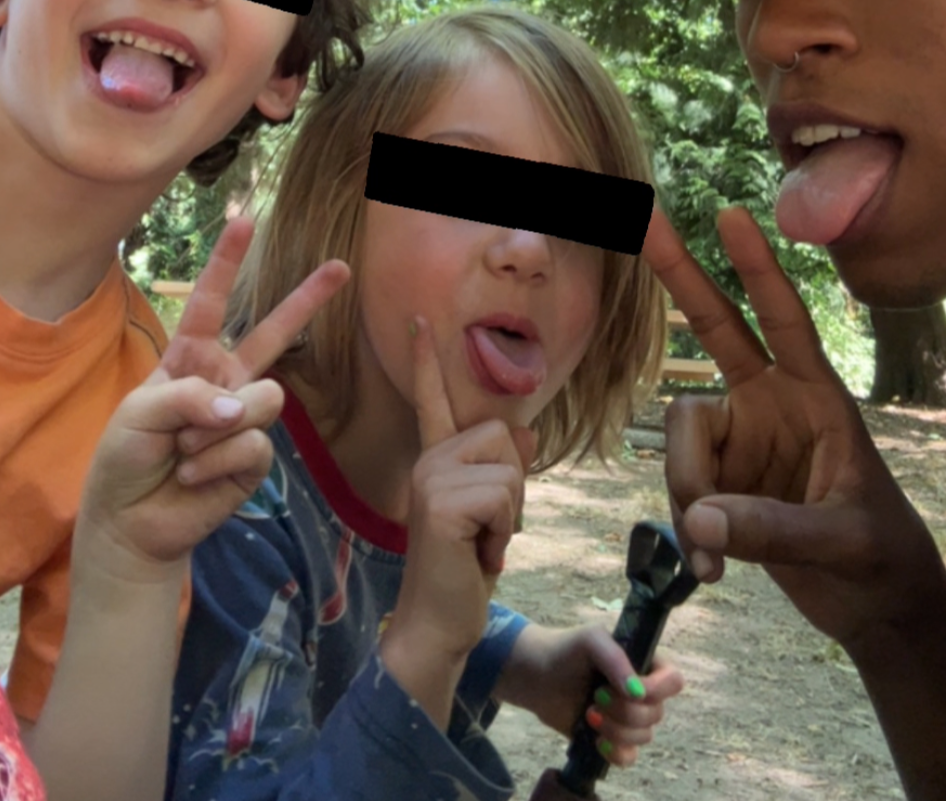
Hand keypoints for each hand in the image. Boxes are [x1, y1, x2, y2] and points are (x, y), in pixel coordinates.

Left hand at [78, 217, 348, 577]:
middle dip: (308, 298)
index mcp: (190, 357)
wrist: (130, 522)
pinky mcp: (255, 457)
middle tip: (342, 266)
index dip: (227, 261)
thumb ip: (191, 395)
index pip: (210, 301)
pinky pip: (254, 444)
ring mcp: (244, 417)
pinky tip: (194, 476)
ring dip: (217, 427)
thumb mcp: (139, 413)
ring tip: (185, 450)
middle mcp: (225, 379)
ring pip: (265, 398)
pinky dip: (217, 460)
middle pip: (274, 333)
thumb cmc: (125, 458)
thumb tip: (242, 406)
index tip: (245, 219)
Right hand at [386, 317, 537, 663]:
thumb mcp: (493, 516)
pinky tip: (479, 555)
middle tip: (488, 530)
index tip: (420, 321)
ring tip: (482, 544)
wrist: (439, 624)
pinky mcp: (441, 503)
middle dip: (513, 487)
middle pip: (501, 437)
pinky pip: (503, 497)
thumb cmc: (465, 570)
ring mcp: (430, 478)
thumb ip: (503, 472)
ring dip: (510, 516)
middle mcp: (427, 460)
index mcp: (435, 459)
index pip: (433, 401)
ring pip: (508, 470)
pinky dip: (504, 532)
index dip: (428, 361)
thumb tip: (524, 428)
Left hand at [498, 623, 683, 767]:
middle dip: (626, 710)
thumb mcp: (590, 638)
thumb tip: (639, 693)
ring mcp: (627, 716)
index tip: (631, 690)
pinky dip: (617, 753)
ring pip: (645, 736)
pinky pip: (631, 757)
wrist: (535, 675)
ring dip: (617, 729)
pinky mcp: (612, 738)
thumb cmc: (565, 649)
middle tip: (596, 696)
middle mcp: (641, 690)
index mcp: (643, 662)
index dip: (658, 690)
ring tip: (589, 713)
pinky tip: (597, 740)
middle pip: (657, 713)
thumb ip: (616, 659)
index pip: (673, 681)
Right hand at [643, 205, 945, 646]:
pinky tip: (709, 571)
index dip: (757, 268)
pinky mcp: (716, 481)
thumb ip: (771, 529)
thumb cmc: (880, 559)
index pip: (784, 320)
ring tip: (713, 554)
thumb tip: (696, 521)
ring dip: (686, 489)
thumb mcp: (843, 540)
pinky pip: (678, 486)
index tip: (730, 214)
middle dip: (681, 275)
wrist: (871, 606)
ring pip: (682, 435)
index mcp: (817, 397)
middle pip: (716, 328)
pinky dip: (687, 528)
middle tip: (643, 221)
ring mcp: (738, 441)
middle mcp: (770, 405)